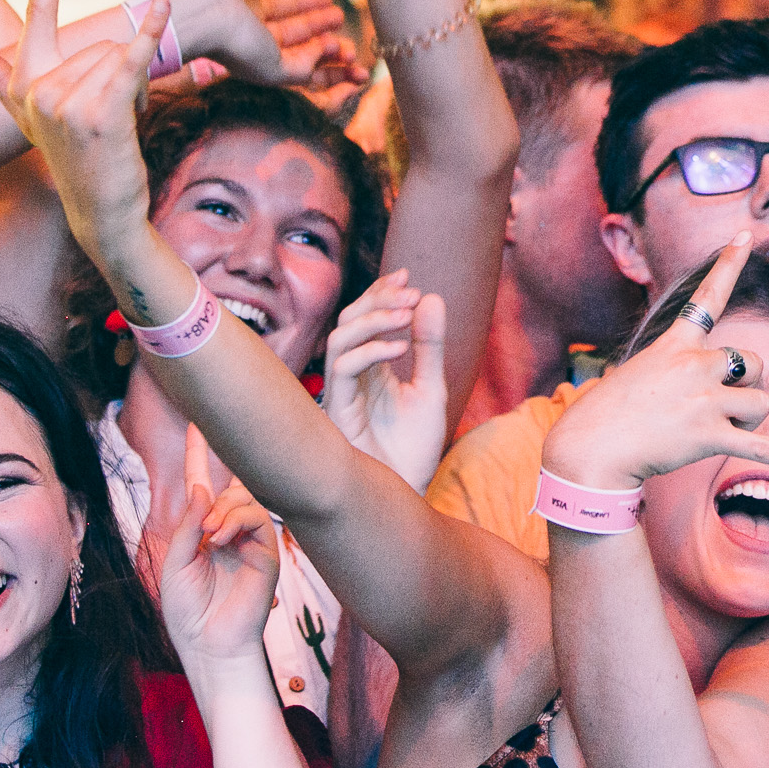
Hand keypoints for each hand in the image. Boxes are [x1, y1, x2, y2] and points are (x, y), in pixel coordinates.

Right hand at [0, 0, 159, 258]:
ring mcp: (68, 103)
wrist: (102, 214)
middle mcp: (40, 91)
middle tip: (114, 115)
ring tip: (123, 123)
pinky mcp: (101, 112)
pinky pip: (132, 59)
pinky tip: (163, 8)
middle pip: (99, 43)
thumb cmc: (78, 164)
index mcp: (25, 84)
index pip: (38, 18)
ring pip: (119, 57)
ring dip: (135, 86)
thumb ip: (2, 85)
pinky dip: (151, 34)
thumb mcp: (34, 123)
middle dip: (119, 73)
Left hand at [158, 426, 281, 660]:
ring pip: (245, 496)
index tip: (197, 420)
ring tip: (209, 535)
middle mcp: (229, 528)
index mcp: (203, 528)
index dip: (200, 451)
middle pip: (231, 481)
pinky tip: (220, 538)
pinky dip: (236, 520)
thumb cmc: (187, 608)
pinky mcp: (267, 551)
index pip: (203, 480)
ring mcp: (250, 538)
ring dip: (222, 508)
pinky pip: (256, 516)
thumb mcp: (174, 559)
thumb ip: (187, 522)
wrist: (208, 643)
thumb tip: (200, 485)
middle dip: (216, 476)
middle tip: (202, 505)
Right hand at [167, 0, 362, 90]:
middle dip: (319, 30)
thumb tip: (325, 52)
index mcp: (264, 58)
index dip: (327, 62)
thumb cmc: (235, 46)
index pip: (303, 63)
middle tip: (341, 21)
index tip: (351, 59)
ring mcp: (247, 6)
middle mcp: (255, 34)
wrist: (200, 13)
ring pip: (285, 7)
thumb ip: (304, 67)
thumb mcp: (277, 68)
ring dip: (307, 4)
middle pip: (296, 34)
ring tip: (331, 0)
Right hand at [323, 270, 445, 491]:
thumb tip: (430, 297)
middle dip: (377, 300)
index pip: (366, 319)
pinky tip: (401, 348)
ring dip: (373, 319)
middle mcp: (351, 376)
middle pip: (349, 321)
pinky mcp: (337, 411)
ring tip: (406, 314)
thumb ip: (429, 347)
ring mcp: (341, 392)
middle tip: (410, 290)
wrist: (407, 492)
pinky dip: (371, 352)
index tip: (409, 275)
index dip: (382, 293)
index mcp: (370, 368)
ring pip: (340, 339)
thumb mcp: (431, 389)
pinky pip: (342, 369)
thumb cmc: (413, 449)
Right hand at [541, 237, 768, 488]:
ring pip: (759, 403)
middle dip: (746, 385)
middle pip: (754, 364)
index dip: (727, 265)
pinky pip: (762, 446)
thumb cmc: (608, 415)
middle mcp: (693, 365)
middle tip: (716, 407)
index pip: (706, 298)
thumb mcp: (638, 373)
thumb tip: (726, 393)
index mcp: (675, 345)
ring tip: (713, 431)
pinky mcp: (709, 436)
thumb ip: (681, 371)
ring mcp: (703, 400)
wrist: (590, 449)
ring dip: (748, 420)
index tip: (744, 236)